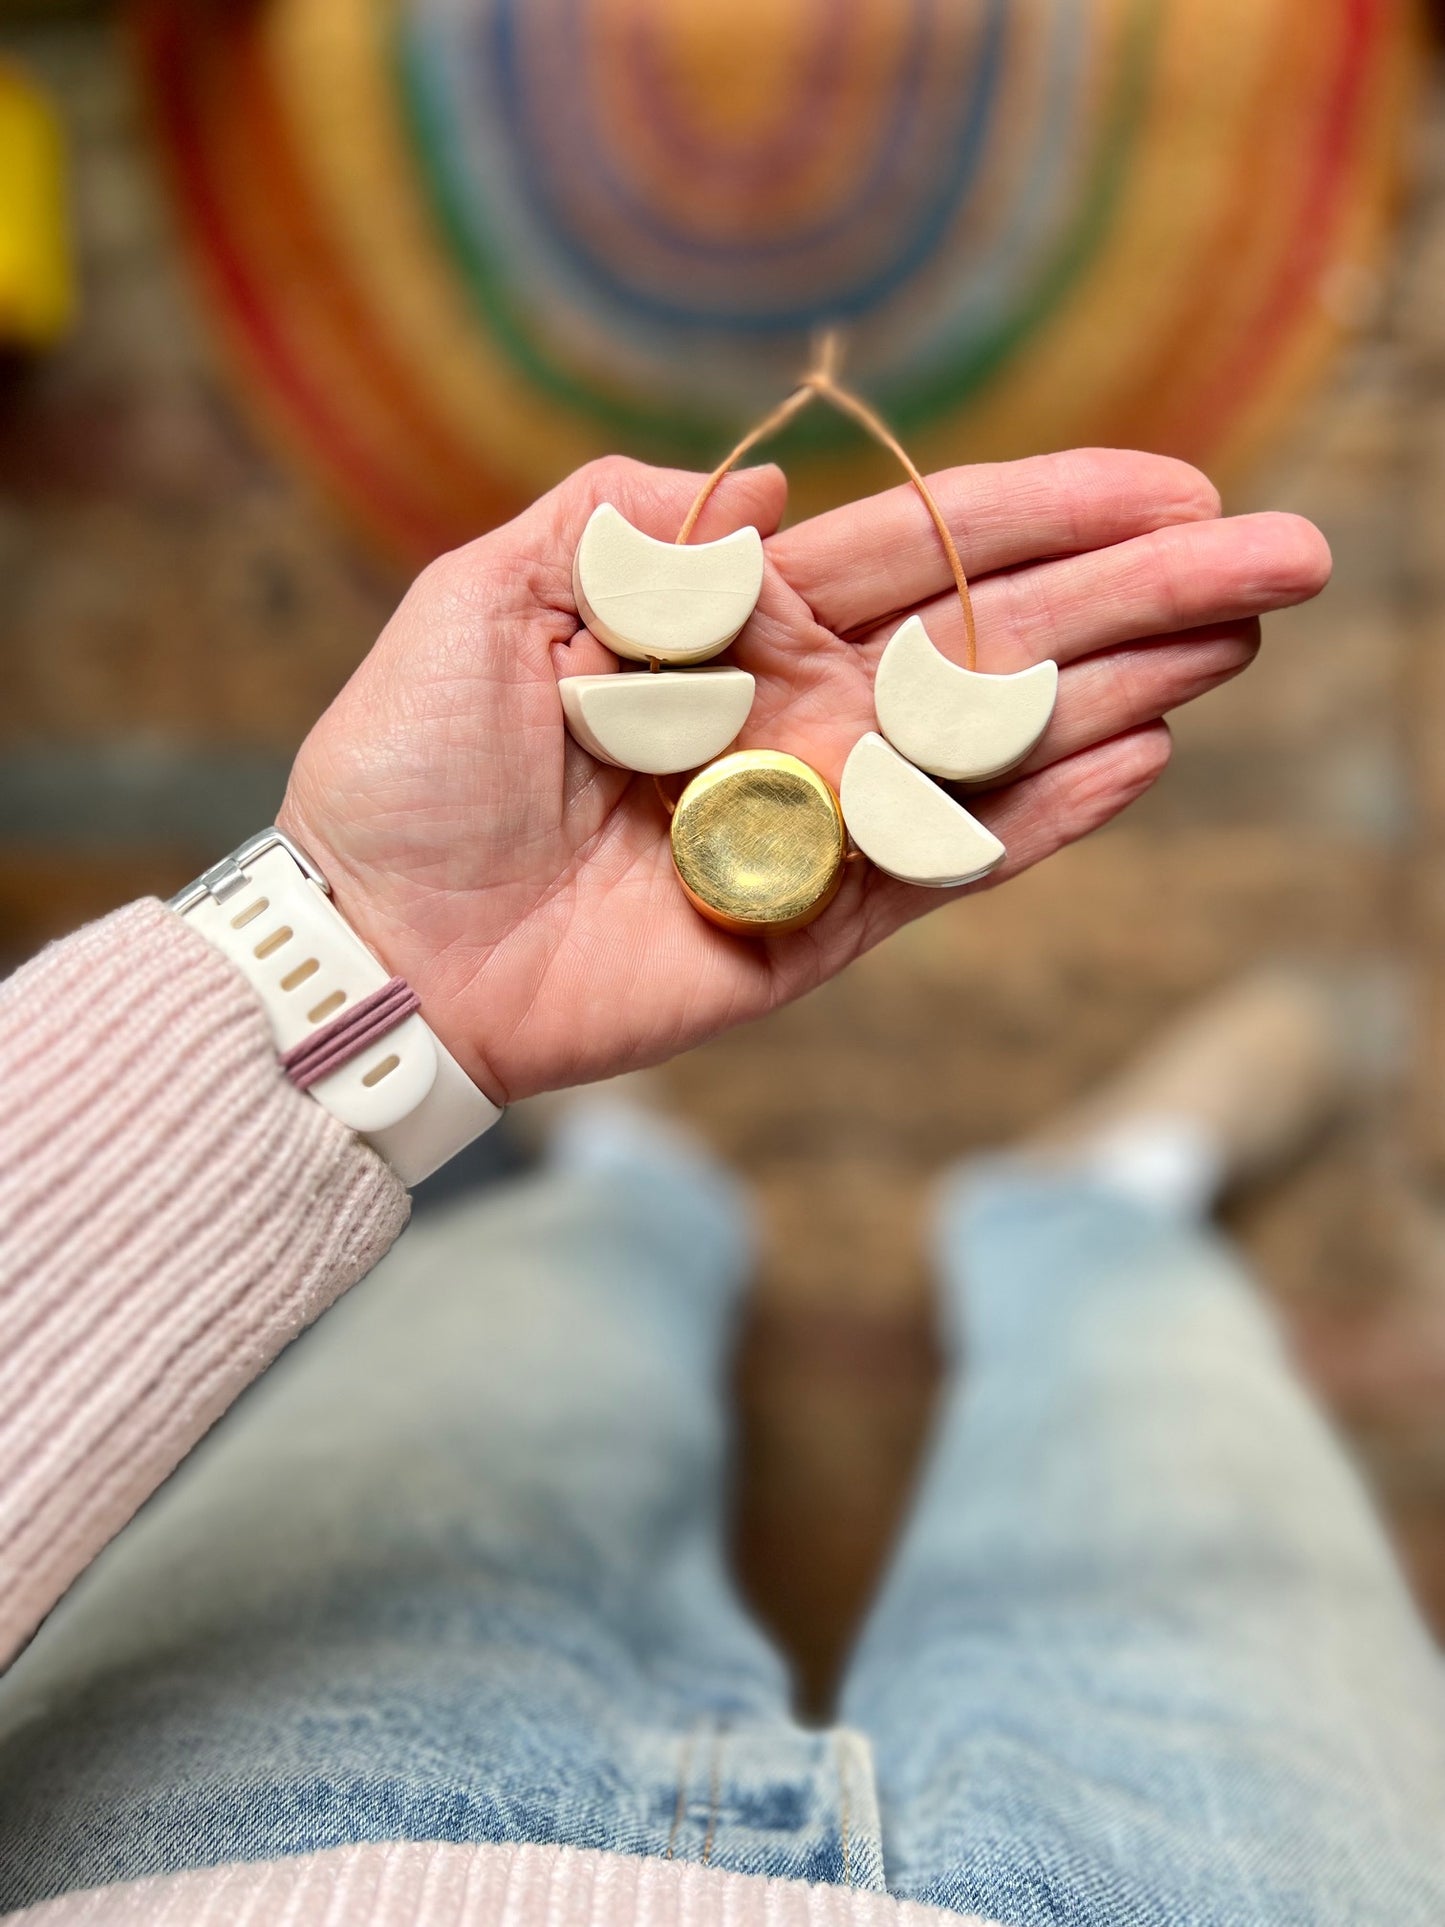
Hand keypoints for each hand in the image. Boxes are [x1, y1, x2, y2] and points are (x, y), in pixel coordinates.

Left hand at [279, 453, 1330, 1101]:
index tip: (1171, 487)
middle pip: (998, 640)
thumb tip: (772, 500)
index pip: (923, 553)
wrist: (377, 943)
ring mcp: (818, 822)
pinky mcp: (813, 924)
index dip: (1048, 514)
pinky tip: (1136, 762)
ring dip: (1123, 692)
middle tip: (1282, 558)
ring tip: (1238, 645)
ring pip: (999, 747)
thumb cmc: (411, 767)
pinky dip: (1038, 821)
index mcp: (735, 628)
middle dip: (1139, 597)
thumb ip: (617, 527)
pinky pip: (946, 868)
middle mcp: (800, 715)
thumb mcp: (479, 598)